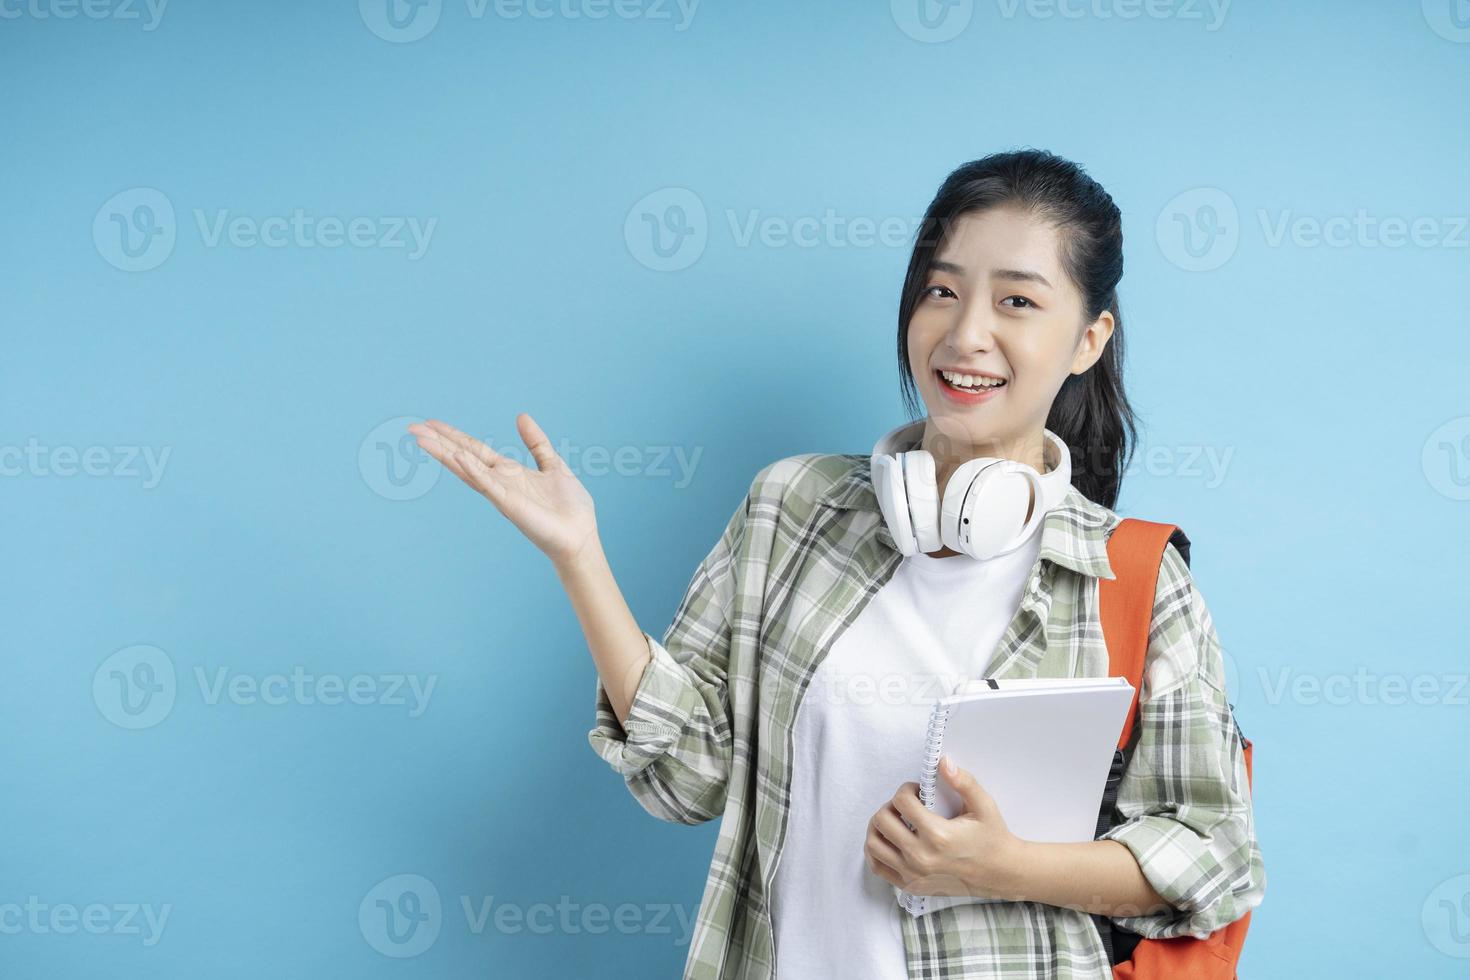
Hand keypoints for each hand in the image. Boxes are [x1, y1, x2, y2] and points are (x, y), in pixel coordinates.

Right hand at [408, 414, 600, 569]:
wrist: (580, 536)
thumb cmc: (569, 508)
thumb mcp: (553, 464)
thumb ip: (536, 442)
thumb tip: (521, 416)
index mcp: (509, 473)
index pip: (474, 449)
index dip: (454, 436)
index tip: (431, 423)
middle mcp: (499, 482)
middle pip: (462, 457)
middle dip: (439, 443)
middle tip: (412, 428)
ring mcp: (501, 493)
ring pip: (467, 469)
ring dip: (444, 453)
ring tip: (421, 438)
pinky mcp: (509, 504)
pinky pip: (487, 484)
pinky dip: (472, 469)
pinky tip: (457, 456)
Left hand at [863, 755, 1026, 899]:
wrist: (1000, 874)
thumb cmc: (992, 838)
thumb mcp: (983, 806)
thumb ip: (963, 782)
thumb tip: (943, 762)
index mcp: (937, 836)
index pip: (901, 801)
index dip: (906, 789)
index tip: (917, 791)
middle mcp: (921, 857)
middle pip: (881, 821)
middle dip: (890, 805)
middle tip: (906, 805)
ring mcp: (913, 874)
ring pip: (873, 844)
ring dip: (879, 827)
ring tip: (896, 821)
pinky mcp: (911, 886)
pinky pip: (878, 867)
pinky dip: (877, 851)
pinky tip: (890, 840)